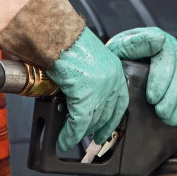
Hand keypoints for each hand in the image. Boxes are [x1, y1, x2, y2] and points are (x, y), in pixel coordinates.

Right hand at [48, 28, 129, 149]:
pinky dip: (70, 135)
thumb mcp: (85, 59)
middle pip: (106, 113)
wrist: (56, 34)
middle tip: (93, 137)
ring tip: (71, 140)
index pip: (120, 101)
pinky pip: (78, 123)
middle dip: (98, 128)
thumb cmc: (65, 41)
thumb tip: (79, 94)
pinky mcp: (85, 96)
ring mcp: (100, 89)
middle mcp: (111, 79)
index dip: (113, 118)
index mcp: (113, 68)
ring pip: (92, 120)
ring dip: (81, 134)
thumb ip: (89, 77)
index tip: (108, 128)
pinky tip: (64, 141)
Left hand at [105, 27, 176, 127]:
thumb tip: (160, 39)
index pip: (167, 57)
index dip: (162, 79)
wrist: (118, 71)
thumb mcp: (117, 50)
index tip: (152, 98)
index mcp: (155, 38)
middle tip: (160, 113)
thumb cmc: (115, 61)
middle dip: (172, 97)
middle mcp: (173, 49)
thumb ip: (134, 44)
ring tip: (169, 118)